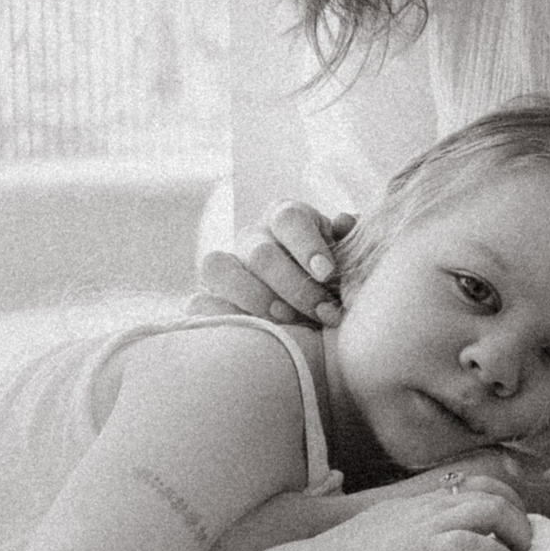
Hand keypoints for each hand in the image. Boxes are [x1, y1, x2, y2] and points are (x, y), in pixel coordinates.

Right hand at [196, 201, 352, 326]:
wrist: (312, 322)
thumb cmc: (334, 286)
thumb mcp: (349, 263)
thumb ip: (351, 243)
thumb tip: (345, 222)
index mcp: (287, 219)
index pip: (289, 218)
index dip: (307, 245)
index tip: (327, 274)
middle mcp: (252, 238)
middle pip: (261, 253)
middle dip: (295, 287)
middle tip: (323, 313)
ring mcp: (225, 267)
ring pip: (218, 267)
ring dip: (255, 299)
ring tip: (287, 322)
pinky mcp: (207, 297)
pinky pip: (197, 302)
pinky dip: (221, 316)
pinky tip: (254, 331)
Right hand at [328, 466, 532, 550]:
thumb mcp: (383, 532)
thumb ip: (411, 531)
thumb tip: (434, 548)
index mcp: (420, 502)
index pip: (477, 484)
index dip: (506, 502)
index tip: (515, 528)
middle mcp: (428, 506)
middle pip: (492, 493)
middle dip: (520, 519)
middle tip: (528, 548)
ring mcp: (425, 525)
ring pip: (490, 510)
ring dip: (517, 535)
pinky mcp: (422, 549)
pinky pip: (472, 543)